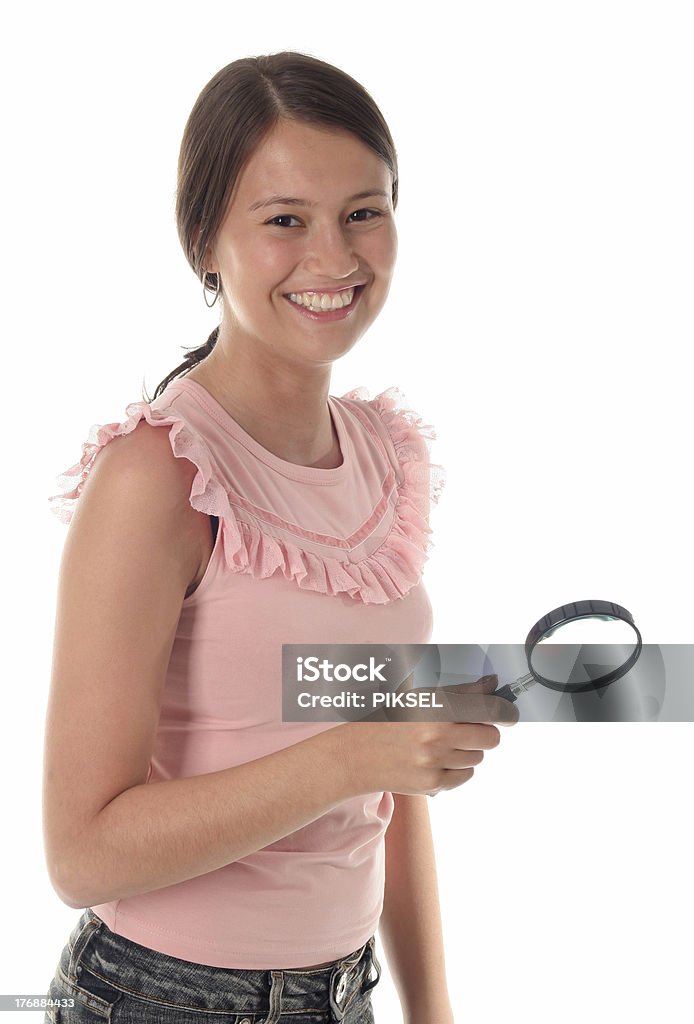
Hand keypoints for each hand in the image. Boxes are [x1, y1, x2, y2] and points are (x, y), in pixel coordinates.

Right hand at [338, 674, 517, 797]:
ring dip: (468, 751)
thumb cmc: (387, 720)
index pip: (488, 708)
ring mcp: (434, 761)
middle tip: (472, 728)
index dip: (505, 711)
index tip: (509, 713)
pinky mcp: (431, 784)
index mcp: (433, 705)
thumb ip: (459, 691)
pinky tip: (436, 760)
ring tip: (442, 744)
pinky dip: (457, 769)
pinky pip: (464, 776)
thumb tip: (492, 684)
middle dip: (486, 732)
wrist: (353, 756)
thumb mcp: (418, 696)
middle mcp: (436, 733)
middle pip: (490, 737)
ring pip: (477, 757)